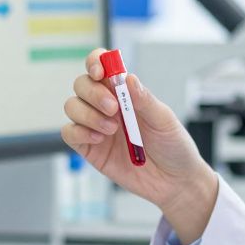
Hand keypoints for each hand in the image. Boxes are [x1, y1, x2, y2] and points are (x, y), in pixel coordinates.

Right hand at [62, 48, 217, 243]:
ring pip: (72, 106)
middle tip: (113, 109)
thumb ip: (144, 100)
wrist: (174, 182)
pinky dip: (79, 132)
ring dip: (88, 114)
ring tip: (112, 129)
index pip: (102, 67)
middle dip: (93, 93)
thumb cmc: (173, 146)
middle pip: (82, 84)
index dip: (95, 62)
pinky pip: (69, 133)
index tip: (99, 71)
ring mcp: (96, 126)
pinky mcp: (89, 148)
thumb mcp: (164, 120)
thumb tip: (128, 78)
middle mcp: (107, 106)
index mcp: (125, 92)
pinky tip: (99, 139)